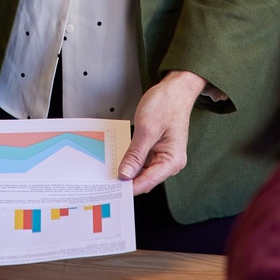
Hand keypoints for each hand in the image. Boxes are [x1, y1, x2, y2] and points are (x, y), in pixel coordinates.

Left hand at [118, 71, 205, 194]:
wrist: (175, 89)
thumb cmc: (166, 104)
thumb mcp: (147, 129)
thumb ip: (136, 154)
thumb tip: (125, 175)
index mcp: (172, 160)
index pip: (148, 182)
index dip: (130, 188)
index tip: (112, 190)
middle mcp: (170, 162)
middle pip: (145, 179)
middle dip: (126, 181)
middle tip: (105, 182)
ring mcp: (163, 156)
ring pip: (141, 172)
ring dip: (127, 171)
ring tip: (108, 173)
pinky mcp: (156, 150)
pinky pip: (141, 161)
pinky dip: (130, 161)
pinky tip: (118, 160)